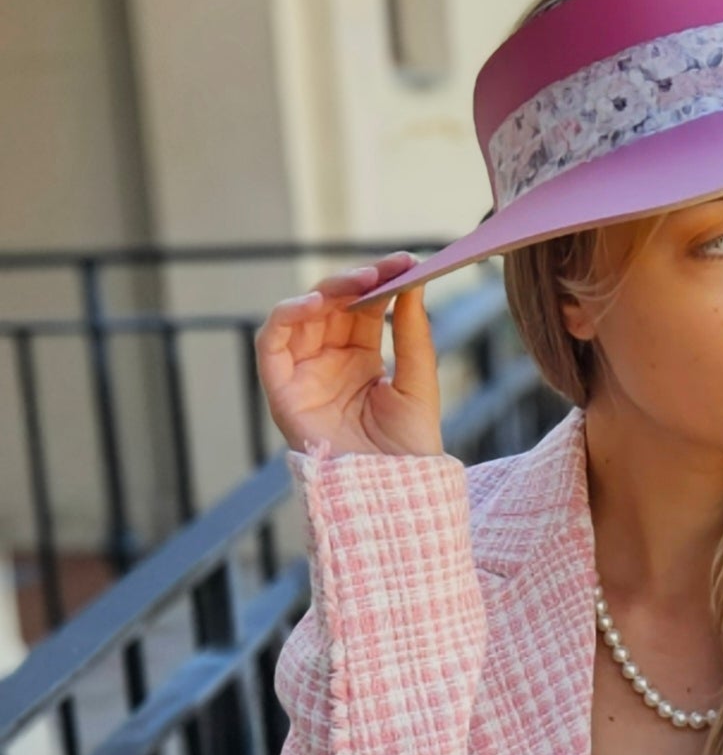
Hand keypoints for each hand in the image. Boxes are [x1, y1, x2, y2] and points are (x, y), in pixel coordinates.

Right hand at [254, 252, 441, 457]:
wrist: (395, 494)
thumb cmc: (410, 449)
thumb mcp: (419, 383)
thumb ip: (413, 334)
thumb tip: (413, 283)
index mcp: (360, 360)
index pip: (364, 307)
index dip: (381, 281)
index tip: (407, 261)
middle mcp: (328, 364)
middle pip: (332, 305)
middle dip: (359, 280)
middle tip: (389, 267)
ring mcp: (303, 376)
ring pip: (301, 315)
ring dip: (327, 290)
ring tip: (360, 282)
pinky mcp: (281, 391)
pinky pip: (271, 342)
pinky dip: (286, 315)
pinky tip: (315, 303)